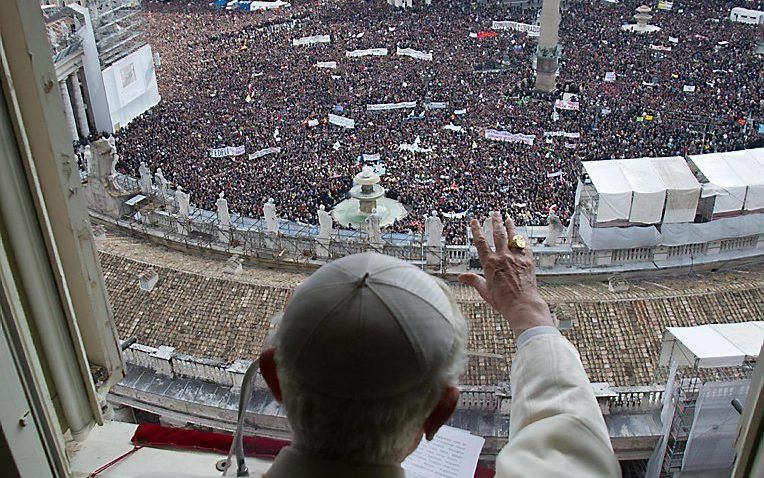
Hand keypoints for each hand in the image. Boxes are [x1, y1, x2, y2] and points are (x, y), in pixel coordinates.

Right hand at [459, 212, 553, 335]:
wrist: (522, 305)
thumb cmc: (503, 301)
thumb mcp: (485, 291)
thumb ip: (473, 281)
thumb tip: (461, 277)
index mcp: (490, 263)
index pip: (481, 242)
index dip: (476, 230)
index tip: (475, 221)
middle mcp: (503, 257)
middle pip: (498, 234)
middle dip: (495, 222)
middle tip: (495, 213)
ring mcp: (516, 258)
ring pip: (512, 237)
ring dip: (510, 226)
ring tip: (508, 219)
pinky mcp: (528, 261)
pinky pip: (525, 246)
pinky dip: (522, 240)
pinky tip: (521, 236)